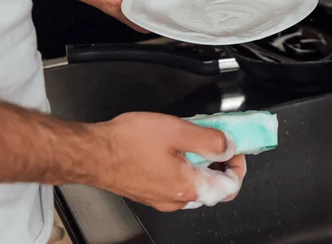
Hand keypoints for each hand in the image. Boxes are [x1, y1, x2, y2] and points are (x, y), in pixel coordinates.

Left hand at [80, 0, 213, 31]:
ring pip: (171, 16)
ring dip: (180, 16)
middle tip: (208, 5)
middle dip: (194, 4)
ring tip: (192, 15)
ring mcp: (151, 8)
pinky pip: (155, 27)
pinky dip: (162, 27)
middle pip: (183, 2)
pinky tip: (172, 24)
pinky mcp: (140, 20)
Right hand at [88, 112, 246, 211]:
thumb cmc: (128, 144)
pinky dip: (184, 167)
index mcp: (188, 186)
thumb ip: (211, 140)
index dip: (238, 164)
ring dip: (201, 165)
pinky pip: (176, 183)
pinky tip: (174, 147)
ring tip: (194, 141)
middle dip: (220, 164)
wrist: (92, 152)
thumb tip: (230, 146)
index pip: (230, 186)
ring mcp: (161, 198)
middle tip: (217, 141)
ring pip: (195, 186)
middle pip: (214, 188)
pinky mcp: (149, 192)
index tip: (235, 147)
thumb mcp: (179, 131)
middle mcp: (176, 199)